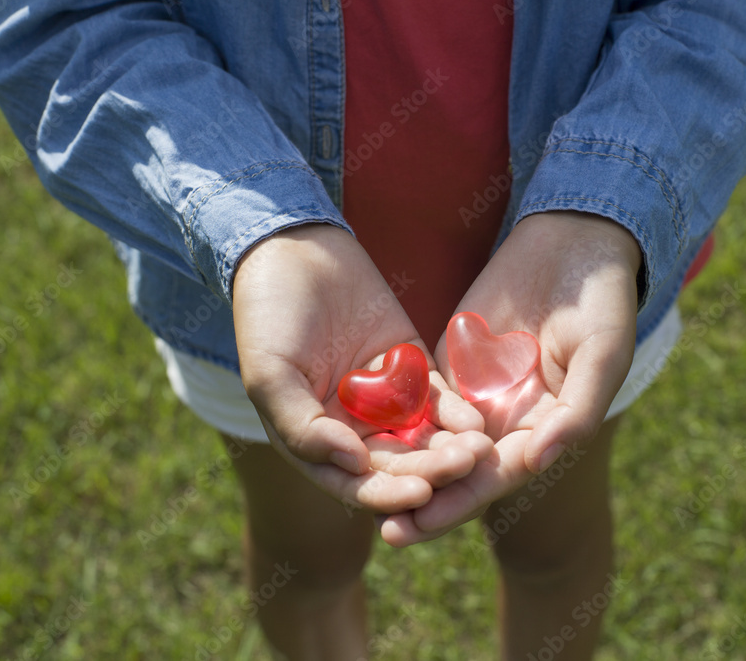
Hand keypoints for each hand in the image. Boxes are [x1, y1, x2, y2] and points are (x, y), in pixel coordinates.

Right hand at [232, 224, 489, 514]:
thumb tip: (352, 466)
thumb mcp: (270, 375)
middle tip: (464, 467)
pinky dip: (457, 413)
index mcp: (313, 442)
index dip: (388, 494)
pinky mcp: (412, 370)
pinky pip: (439, 400)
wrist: (294, 249)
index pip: (356, 483)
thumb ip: (303, 427)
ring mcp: (385, 402)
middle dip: (431, 471)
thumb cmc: (268, 317)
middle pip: (398, 465)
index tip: (420, 496)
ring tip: (478, 450)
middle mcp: (352, 431)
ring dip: (451, 448)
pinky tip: (476, 422)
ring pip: (423, 438)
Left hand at [378, 211, 640, 544]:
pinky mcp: (453, 360)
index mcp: (546, 430)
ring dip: (403, 466)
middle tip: (385, 530)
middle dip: (424, 499)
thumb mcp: (601, 354)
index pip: (498, 477)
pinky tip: (358, 431)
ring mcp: (478, 391)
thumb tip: (537, 463)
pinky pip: (421, 394)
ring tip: (358, 490)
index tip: (419, 524)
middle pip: (459, 469)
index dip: (460, 502)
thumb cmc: (602, 302)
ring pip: (435, 438)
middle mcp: (508, 420)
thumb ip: (575, 411)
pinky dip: (396, 417)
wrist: (575, 242)